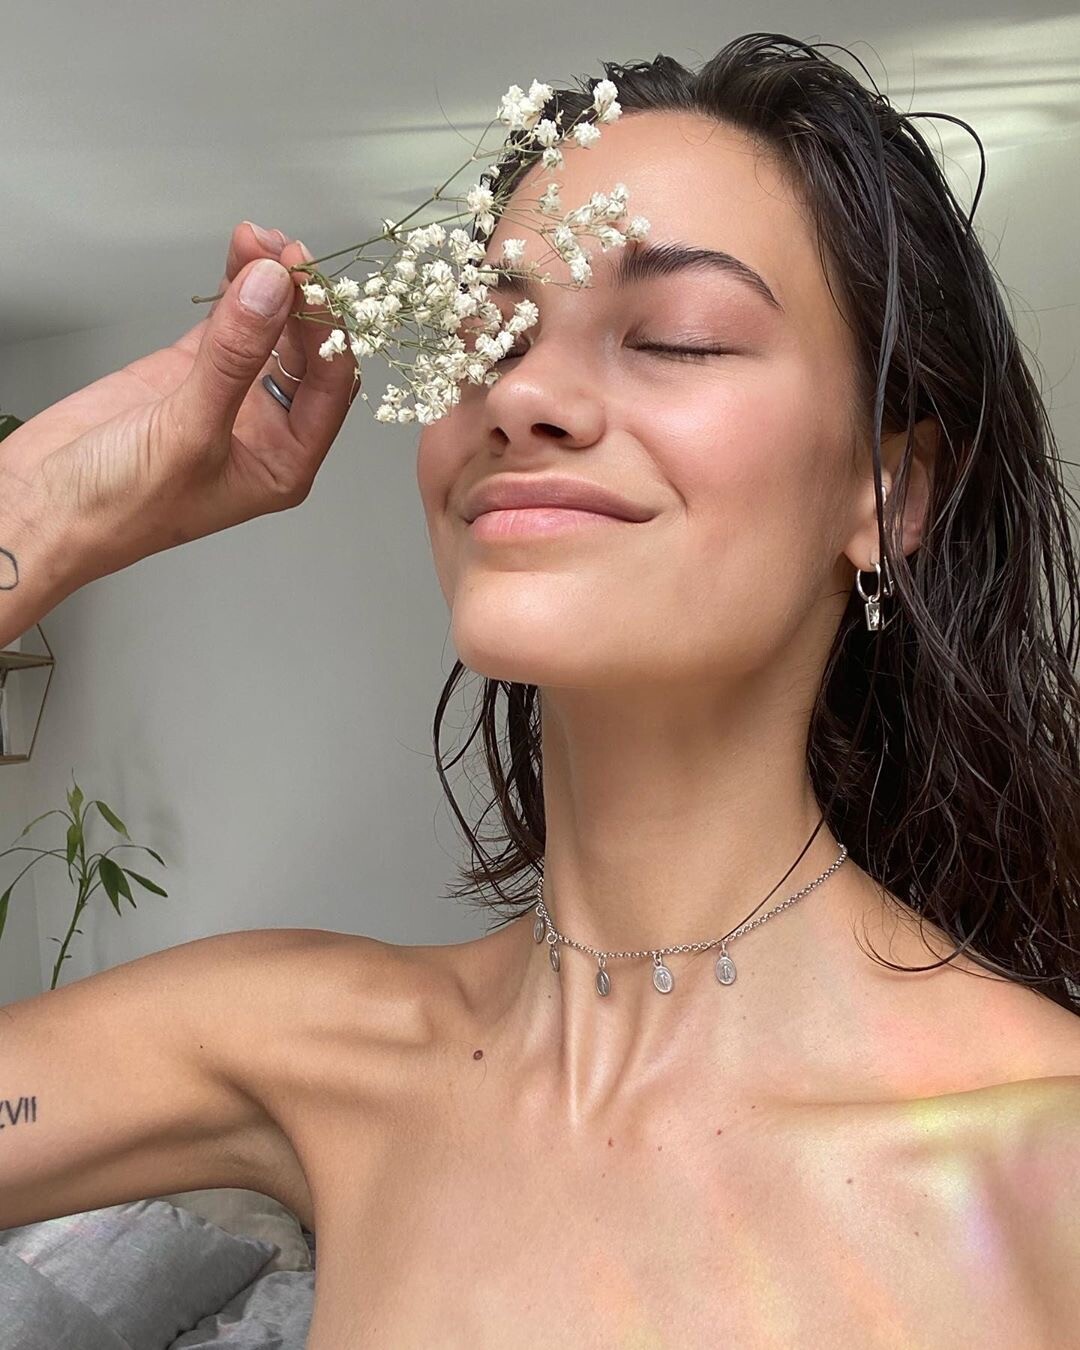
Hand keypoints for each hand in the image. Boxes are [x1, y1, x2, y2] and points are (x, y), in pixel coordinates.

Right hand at [0, 221, 358, 588]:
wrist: (44, 506)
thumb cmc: (121, 505)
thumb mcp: (188, 431)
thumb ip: (233, 357)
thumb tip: (271, 292)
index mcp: (284, 462)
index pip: (329, 385)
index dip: (326, 330)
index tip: (309, 280)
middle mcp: (264, 431)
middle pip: (304, 352)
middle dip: (299, 300)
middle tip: (285, 253)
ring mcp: (227, 397)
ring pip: (267, 331)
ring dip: (268, 284)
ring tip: (259, 239)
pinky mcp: (188, 371)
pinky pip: (226, 322)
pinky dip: (234, 287)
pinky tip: (240, 255)